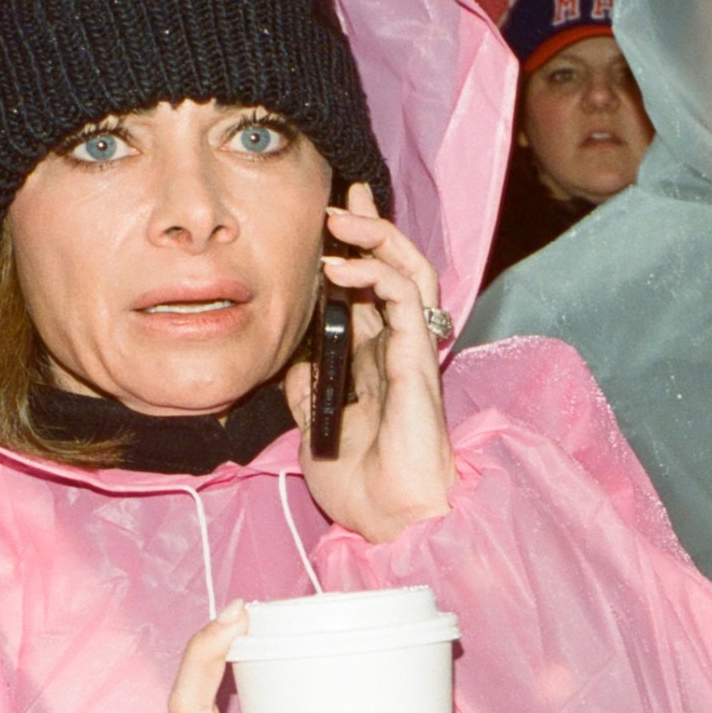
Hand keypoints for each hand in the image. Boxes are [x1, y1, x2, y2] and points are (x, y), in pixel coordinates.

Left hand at [289, 180, 455, 542]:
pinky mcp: (416, 359)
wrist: (389, 519)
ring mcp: (409, 351)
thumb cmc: (362, 487)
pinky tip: (339, 267)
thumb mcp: (315, 431)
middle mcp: (396, 349)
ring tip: (342, 217)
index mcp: (375, 363)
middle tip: (345, 193)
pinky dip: (374, 273)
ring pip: (410, 271)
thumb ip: (310, 393)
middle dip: (373, 225)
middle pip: (396, 269)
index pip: (370, 291)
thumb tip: (294, 361)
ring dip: (378, 237)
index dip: (355, 251)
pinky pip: (405, 297)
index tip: (331, 217)